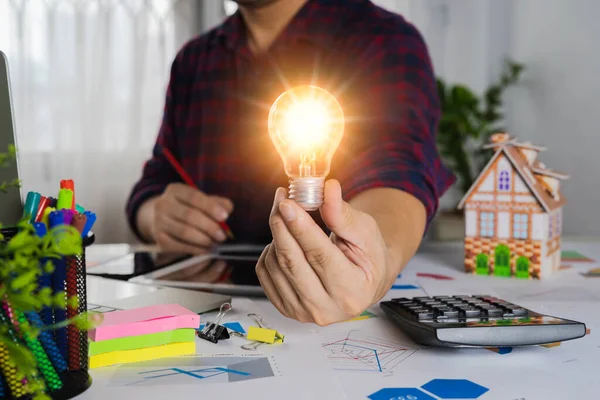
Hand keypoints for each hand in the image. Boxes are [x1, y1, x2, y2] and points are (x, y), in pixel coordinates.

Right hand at [149, 183, 232, 253]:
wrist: (161, 219)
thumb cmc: (188, 208)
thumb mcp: (201, 200)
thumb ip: (216, 202)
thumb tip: (227, 208)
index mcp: (175, 190)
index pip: (194, 196)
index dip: (210, 207)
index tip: (225, 216)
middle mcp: (163, 204)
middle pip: (189, 215)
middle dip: (209, 227)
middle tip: (222, 236)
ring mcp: (159, 222)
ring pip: (184, 232)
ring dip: (204, 239)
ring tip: (216, 243)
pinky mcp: (159, 239)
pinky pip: (179, 246)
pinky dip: (195, 249)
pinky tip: (206, 250)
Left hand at [256, 180, 391, 325]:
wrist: (364, 281)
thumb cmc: (368, 257)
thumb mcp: (365, 232)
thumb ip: (343, 213)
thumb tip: (329, 189)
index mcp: (353, 291)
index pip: (320, 256)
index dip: (301, 227)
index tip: (287, 204)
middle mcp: (326, 309)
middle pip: (293, 262)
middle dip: (282, 226)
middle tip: (281, 201)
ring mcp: (303, 313)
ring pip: (275, 266)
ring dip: (278, 236)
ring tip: (291, 221)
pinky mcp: (286, 309)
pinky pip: (265, 274)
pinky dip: (270, 252)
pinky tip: (287, 242)